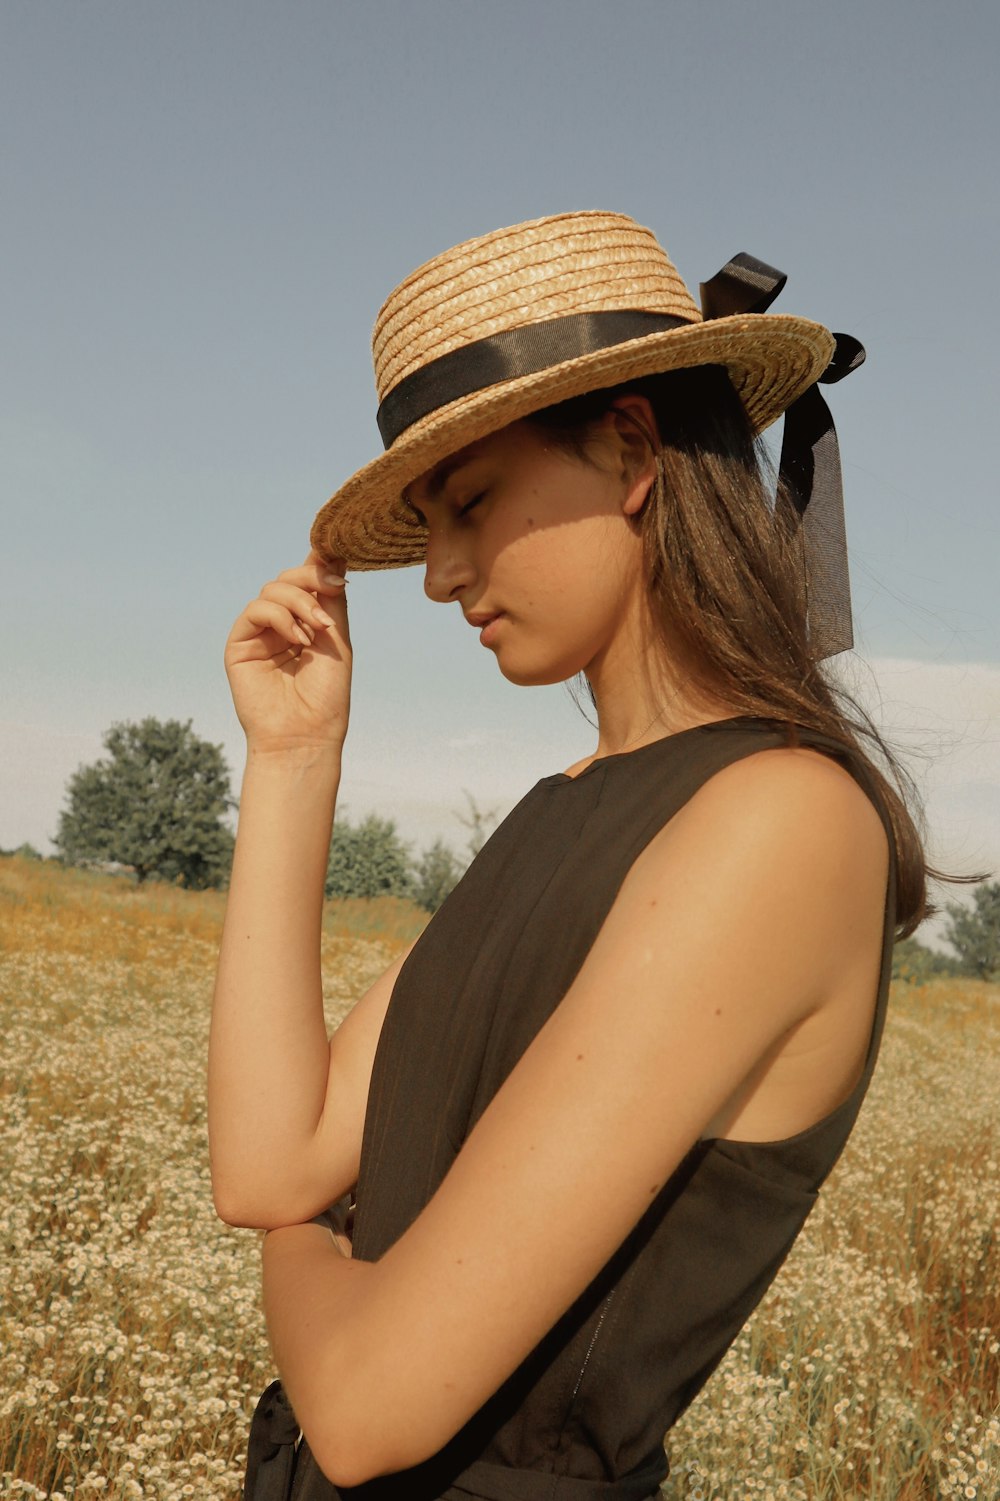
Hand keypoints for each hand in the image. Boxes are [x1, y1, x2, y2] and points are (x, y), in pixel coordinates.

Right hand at [225, 552, 350, 751]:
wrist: (306, 734)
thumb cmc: (326, 695)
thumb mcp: (336, 638)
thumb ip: (331, 597)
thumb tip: (332, 552)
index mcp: (304, 622)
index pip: (307, 581)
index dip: (319, 564)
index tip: (339, 558)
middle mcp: (280, 624)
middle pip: (289, 578)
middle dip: (312, 578)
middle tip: (333, 590)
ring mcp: (259, 632)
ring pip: (273, 589)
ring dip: (300, 602)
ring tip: (316, 630)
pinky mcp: (239, 643)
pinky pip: (256, 609)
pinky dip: (281, 616)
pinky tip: (298, 638)